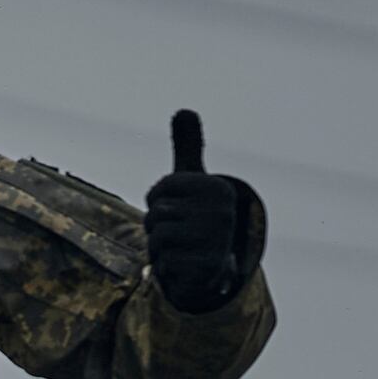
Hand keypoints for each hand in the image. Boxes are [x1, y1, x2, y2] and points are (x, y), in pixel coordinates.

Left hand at [143, 109, 265, 313]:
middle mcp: (221, 213)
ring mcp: (215, 241)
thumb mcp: (192, 182)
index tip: (179, 210)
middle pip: (156, 213)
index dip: (159, 202)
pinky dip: (166, 266)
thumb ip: (188, 147)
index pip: (160, 190)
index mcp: (217, 189)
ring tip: (181, 249)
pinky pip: (163, 261)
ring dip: (161, 248)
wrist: (212, 269)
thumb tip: (185, 110)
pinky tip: (183, 266)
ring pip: (157, 237)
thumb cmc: (196, 220)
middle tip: (181, 234)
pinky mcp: (205, 267)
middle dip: (159, 227)